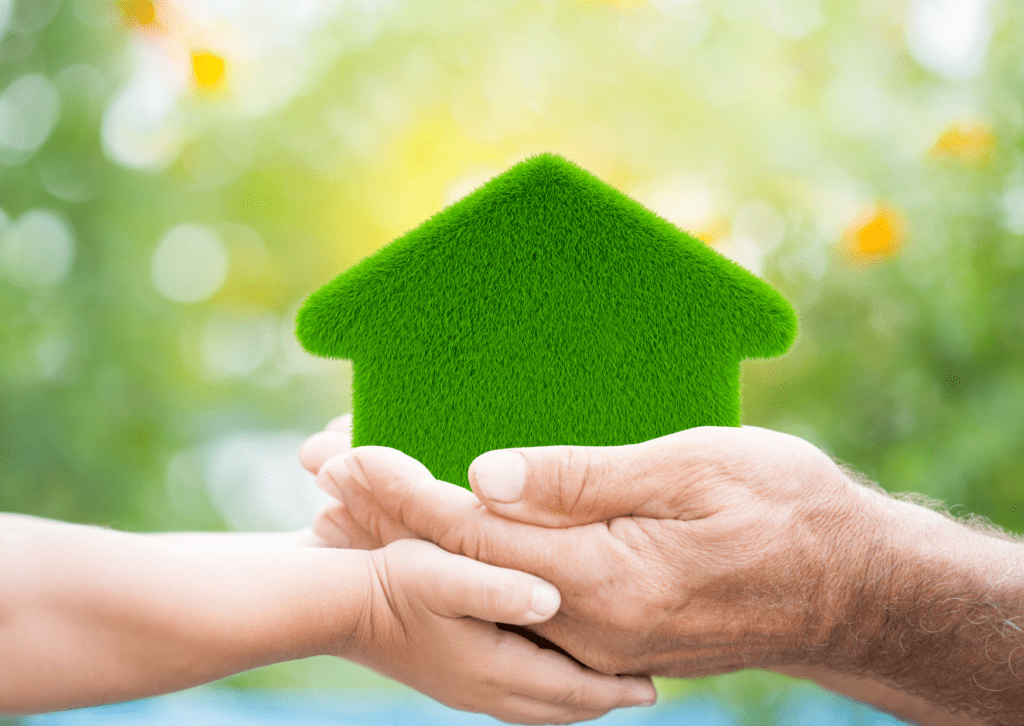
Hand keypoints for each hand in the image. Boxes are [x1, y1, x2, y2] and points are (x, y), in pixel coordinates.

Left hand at [311, 424, 888, 677]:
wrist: (852, 590)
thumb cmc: (786, 512)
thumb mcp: (695, 471)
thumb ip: (585, 480)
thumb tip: (485, 476)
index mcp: (605, 580)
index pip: (474, 533)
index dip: (402, 492)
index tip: (343, 453)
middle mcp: (587, 625)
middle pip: (461, 568)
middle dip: (384, 517)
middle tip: (318, 469)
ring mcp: (597, 640)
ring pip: (482, 588)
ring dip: (413, 541)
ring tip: (347, 503)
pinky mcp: (610, 634)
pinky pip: (517, 601)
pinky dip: (465, 563)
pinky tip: (437, 538)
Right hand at [343, 534, 656, 723]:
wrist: (334, 602)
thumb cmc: (393, 580)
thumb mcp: (447, 575)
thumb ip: (500, 588)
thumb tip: (556, 600)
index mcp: (493, 669)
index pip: (570, 691)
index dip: (614, 690)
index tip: (656, 687)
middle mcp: (483, 689)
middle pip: (559, 708)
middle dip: (601, 699)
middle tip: (643, 690)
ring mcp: (464, 686)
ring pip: (535, 706)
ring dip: (572, 698)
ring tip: (603, 686)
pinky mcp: (448, 674)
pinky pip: (512, 695)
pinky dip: (543, 691)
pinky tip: (543, 670)